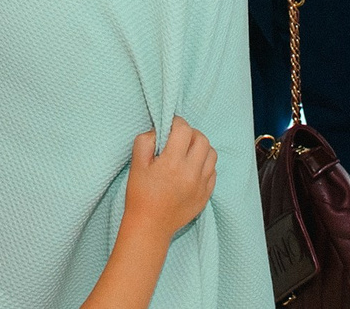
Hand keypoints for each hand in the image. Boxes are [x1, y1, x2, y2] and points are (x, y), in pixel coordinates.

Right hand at [122, 119, 217, 241]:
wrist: (151, 226)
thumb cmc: (141, 195)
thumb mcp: (136, 164)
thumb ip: (145, 141)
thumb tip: (159, 131)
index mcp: (172, 163)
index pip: (184, 130)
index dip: (176, 123)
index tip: (169, 126)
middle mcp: (191, 172)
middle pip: (202, 140)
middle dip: (191, 134)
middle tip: (178, 138)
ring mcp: (201, 185)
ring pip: (212, 154)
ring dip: (200, 148)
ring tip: (187, 152)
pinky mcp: (206, 195)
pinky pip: (213, 171)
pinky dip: (205, 164)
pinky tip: (192, 168)